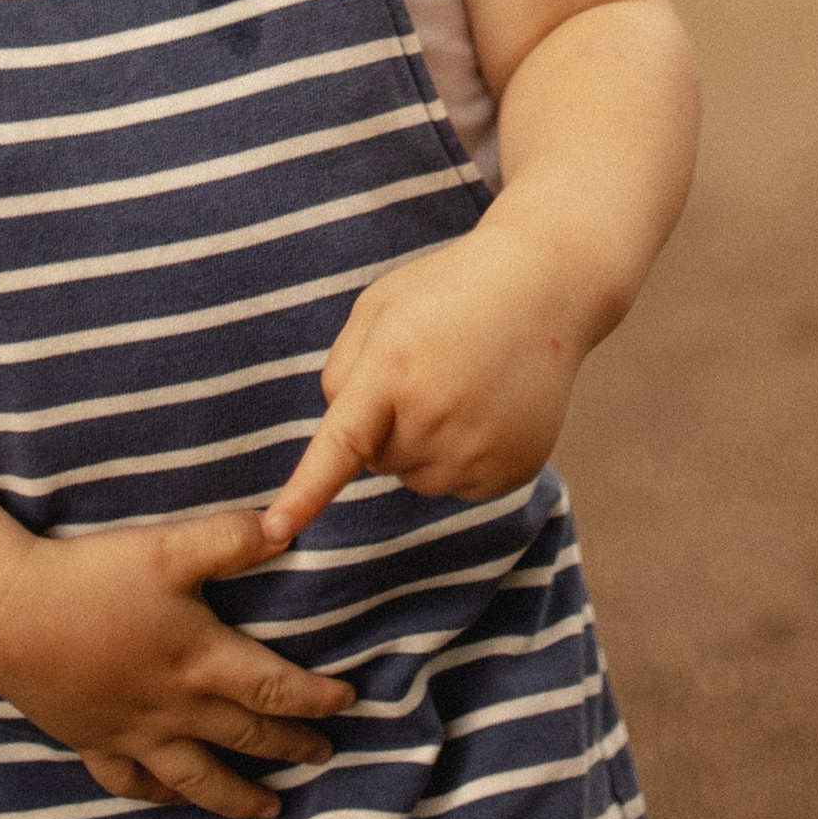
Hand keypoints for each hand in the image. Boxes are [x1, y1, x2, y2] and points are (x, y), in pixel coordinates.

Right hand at [0, 504, 354, 817]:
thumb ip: (230, 539)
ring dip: (237, 795)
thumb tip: (289, 529)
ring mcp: (132, 732)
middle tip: (325, 756)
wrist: (9, 617)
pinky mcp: (92, 740)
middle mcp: (174, 708)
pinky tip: (172, 798)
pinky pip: (132, 783)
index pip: (274, 687)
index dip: (315, 698)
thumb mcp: (167, 548)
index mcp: (199, 660)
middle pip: (245, 736)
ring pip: (196, 778)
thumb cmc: (92, 579)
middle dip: (291, 746)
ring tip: (269, 810)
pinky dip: (159, 795)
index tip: (349, 703)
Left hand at [261, 226, 587, 548]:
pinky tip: (488, 404)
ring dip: (428, 444)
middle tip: (431, 368)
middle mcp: (435, 417)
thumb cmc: (448, 291)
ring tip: (463, 382)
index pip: (340, 446)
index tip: (274, 532)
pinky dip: (466, 455)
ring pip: (420, 479)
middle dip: (391, 425)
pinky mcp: (512, 470)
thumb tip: (340, 443)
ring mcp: (478, 449)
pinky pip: (461, 486)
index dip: (305, 494)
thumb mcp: (380, 308)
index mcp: (393, 369)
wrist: (543, 286)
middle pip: (380, 460)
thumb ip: (341, 372)